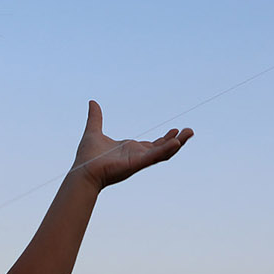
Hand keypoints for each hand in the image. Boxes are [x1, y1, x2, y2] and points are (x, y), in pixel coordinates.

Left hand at [72, 101, 191, 188]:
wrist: (83, 170)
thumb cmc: (87, 157)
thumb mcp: (93, 131)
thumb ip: (95, 117)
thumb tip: (92, 102)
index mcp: (131, 150)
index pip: (153, 145)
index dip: (165, 139)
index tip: (175, 129)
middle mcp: (137, 156)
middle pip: (162, 148)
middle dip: (177, 140)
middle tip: (189, 131)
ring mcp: (138, 160)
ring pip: (162, 153)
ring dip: (176, 144)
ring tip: (188, 134)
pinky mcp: (136, 164)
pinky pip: (154, 157)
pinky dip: (165, 150)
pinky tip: (176, 142)